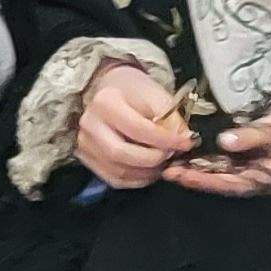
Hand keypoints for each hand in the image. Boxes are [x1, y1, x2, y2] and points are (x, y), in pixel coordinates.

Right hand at [75, 63, 191, 189]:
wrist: (112, 90)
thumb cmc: (134, 90)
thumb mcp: (156, 94)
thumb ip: (171, 117)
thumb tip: (184, 140)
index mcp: (105, 102)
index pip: (138, 129)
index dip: (165, 140)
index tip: (186, 143)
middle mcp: (89, 124)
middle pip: (122, 154)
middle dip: (154, 159)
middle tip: (172, 155)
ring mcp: (84, 144)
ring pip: (119, 171)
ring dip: (147, 172)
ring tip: (163, 162)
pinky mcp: (87, 159)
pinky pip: (114, 179)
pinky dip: (137, 180)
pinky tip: (150, 170)